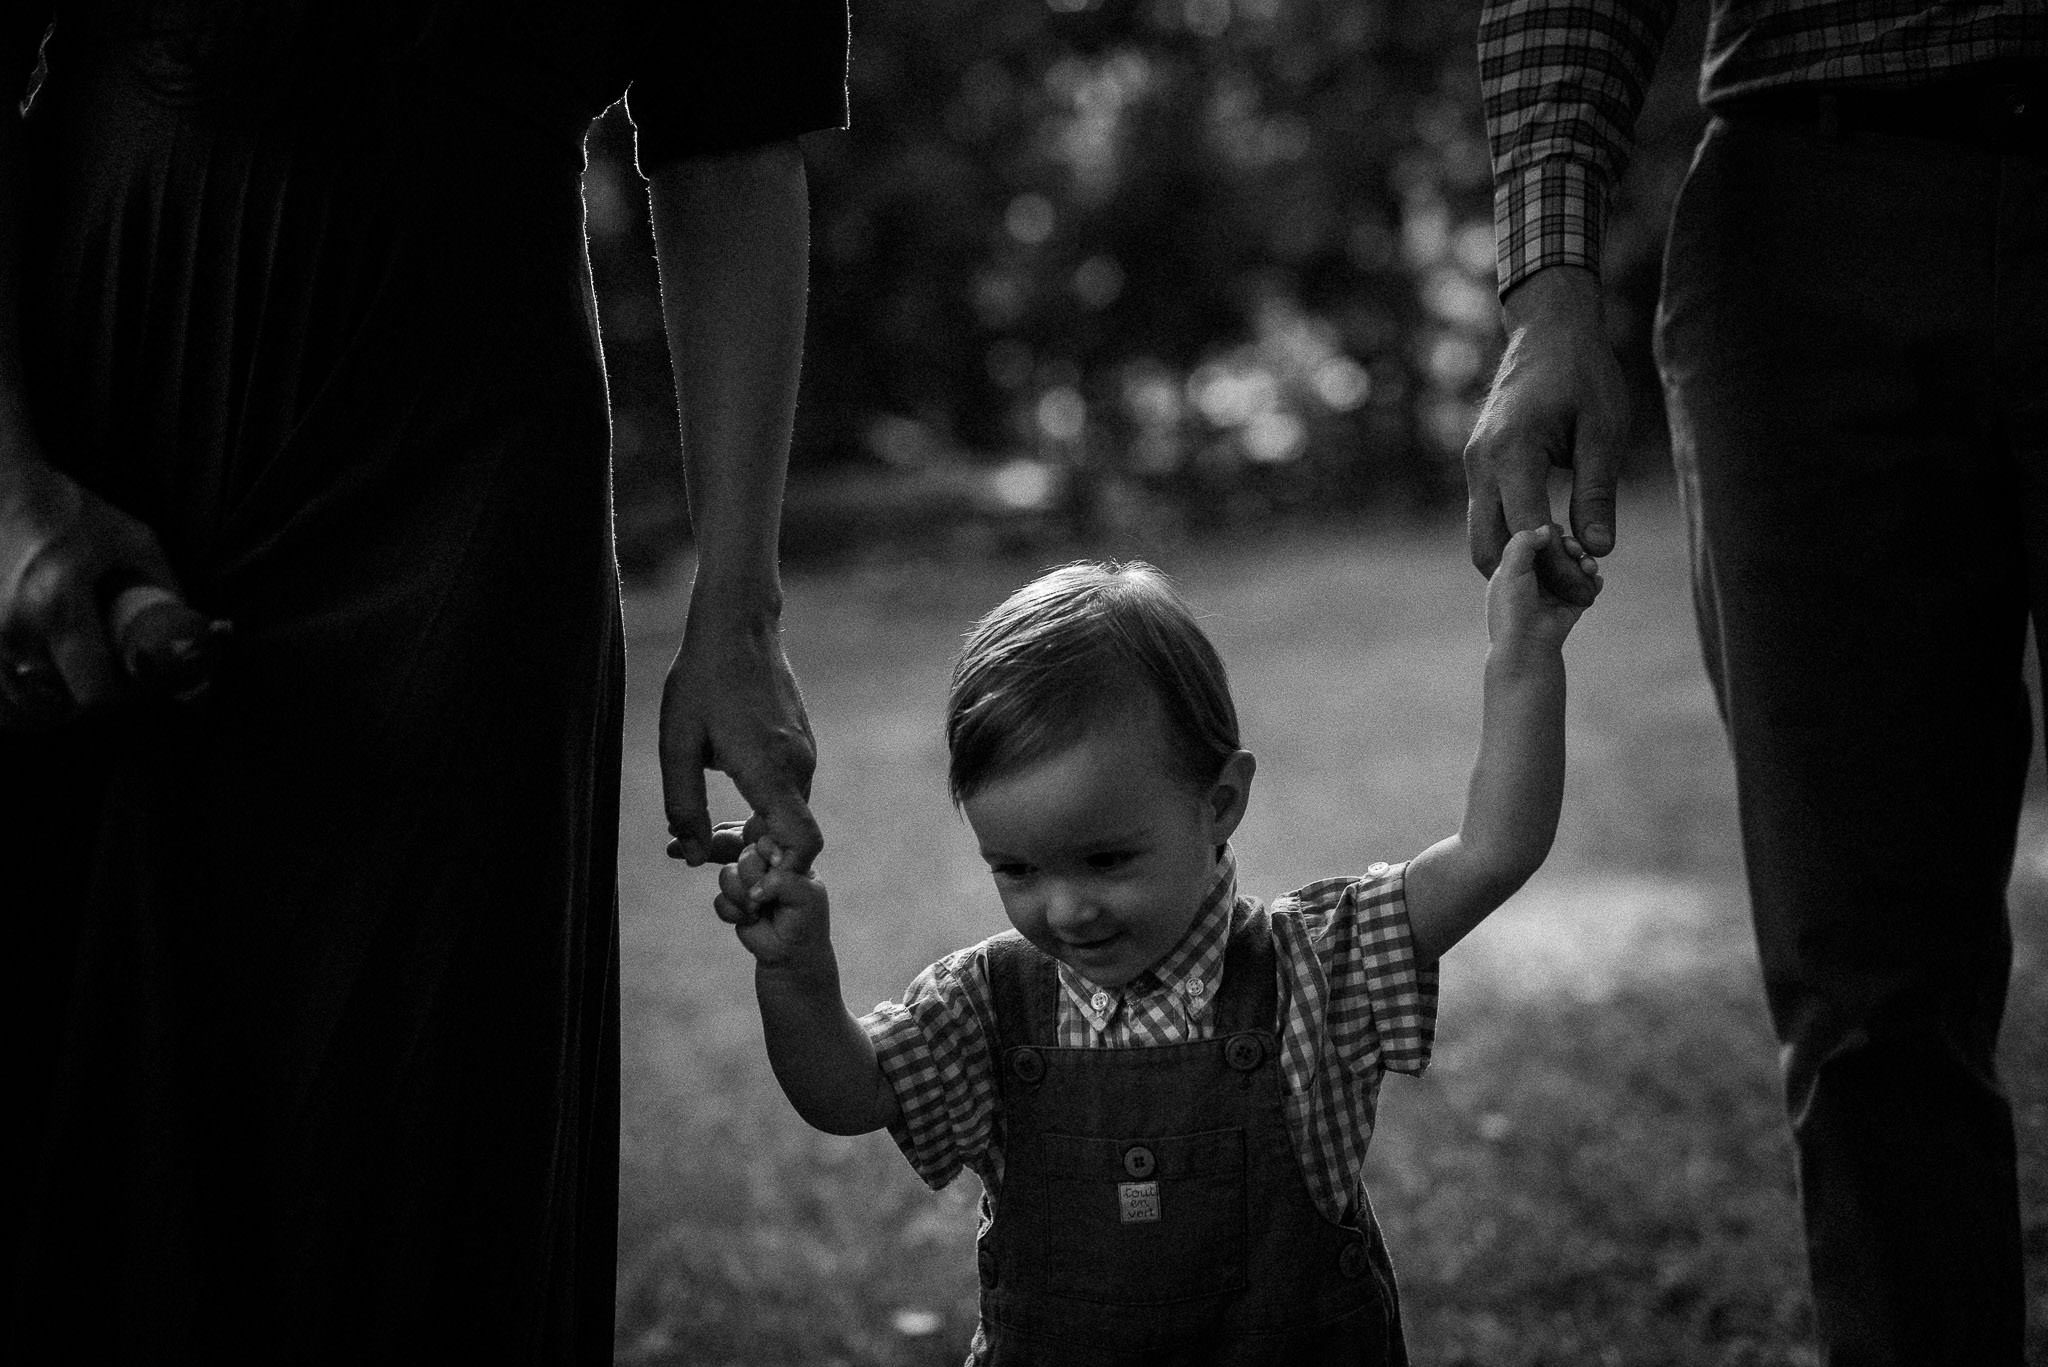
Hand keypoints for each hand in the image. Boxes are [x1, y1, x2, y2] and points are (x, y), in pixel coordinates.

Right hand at [0, 454, 218, 728]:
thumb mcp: (136, 542)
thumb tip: (200, 637)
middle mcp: (12, 630)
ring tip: (76, 677)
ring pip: (21, 710)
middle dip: (91, 702)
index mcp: (57, 607)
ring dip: (52, 707)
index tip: (137, 679)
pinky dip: (17, 703)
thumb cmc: (72, 512)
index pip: (95, 693)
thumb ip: (167, 592)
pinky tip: (40, 686)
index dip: (125, 696)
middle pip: (58, 709)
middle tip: (112, 678)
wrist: (1, 488)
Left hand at [659, 583, 822, 869]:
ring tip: (703, 825)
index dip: (783, 873)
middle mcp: (798, 766)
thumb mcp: (677, 745)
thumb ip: (684, 807)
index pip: (803, 843)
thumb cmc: (702, 682)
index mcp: (770, 771)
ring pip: (787, 813)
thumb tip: (694, 858)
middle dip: (749, 855)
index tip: (743, 875)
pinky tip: (724, 790)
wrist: (738, 626)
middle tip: (696, 850)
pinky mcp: (800, 741)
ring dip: (752, 829)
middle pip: (788, 836)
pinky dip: (762, 804)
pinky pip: (787, 788)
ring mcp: (804, 752)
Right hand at [714, 837, 831, 966]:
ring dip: (742, 897)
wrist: (792, 954)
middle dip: (753, 877)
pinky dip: (733, 913)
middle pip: (744, 855)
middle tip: (767, 896)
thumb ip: (782, 882)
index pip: (766, 840)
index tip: (776, 866)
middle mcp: (765, 866)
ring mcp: (747, 884)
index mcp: (786, 856)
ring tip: (758, 911)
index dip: (765, 853)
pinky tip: (750, 920)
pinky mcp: (734, 903)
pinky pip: (720, 900)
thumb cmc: (805, 920)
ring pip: (727, 875)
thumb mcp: (805, 896)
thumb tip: (751, 890)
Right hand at [1463, 266, 1627, 605]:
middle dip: (1528, 579)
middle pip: (1487, 547)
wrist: (1548, 331)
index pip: (1528, 531)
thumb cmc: (1583, 374)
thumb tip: (1598, 552)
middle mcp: (1482, 462)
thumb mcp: (1603, 431)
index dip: (1557, 568)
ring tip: (1568, 573)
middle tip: (1576, 592)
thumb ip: (1596, 493)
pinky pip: (1487, 516)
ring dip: (1519, 563)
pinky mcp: (1478, 464)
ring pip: (1482, 536)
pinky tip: (1553, 545)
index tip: (1591, 587)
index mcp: (1513, 451)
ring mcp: (1473, 464)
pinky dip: (1514, 540)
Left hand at [1487, 524, 1599, 647]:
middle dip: (1570, 546)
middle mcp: (1536, 578)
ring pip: (1575, 566)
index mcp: (1516, 569)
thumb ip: (1523, 543)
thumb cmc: (1513, 608)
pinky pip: (1588, 586)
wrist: (1527, 645)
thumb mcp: (1509, 569)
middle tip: (1574, 549)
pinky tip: (1594, 580)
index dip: (1547, 534)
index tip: (1557, 531)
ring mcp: (1555, 591)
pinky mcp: (1572, 604)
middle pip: (1559, 551)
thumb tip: (1545, 528)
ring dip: (1586, 562)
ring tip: (1588, 567)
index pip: (1535, 542)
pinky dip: (1594, 581)